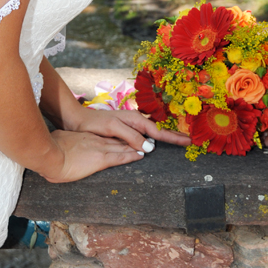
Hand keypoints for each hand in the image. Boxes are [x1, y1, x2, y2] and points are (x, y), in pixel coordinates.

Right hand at [41, 129, 147, 182]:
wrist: (50, 154)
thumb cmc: (50, 149)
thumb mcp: (59, 142)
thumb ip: (66, 144)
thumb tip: (62, 147)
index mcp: (86, 137)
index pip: (106, 136)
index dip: (118, 136)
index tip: (128, 137)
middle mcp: (96, 140)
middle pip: (118, 138)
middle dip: (132, 139)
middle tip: (146, 139)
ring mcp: (99, 148)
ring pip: (123, 146)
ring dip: (136, 146)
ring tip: (148, 146)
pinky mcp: (101, 159)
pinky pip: (120, 157)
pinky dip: (132, 155)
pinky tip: (140, 154)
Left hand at [67, 105, 189, 150]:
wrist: (78, 120)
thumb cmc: (94, 123)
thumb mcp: (113, 129)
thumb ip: (131, 136)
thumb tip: (150, 147)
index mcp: (135, 119)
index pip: (158, 131)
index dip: (172, 137)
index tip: (187, 141)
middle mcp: (135, 121)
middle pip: (158, 130)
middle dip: (173, 135)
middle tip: (188, 141)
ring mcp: (130, 126)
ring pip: (152, 133)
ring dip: (165, 136)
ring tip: (178, 141)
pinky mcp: (125, 131)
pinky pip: (143, 135)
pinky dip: (153, 138)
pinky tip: (156, 142)